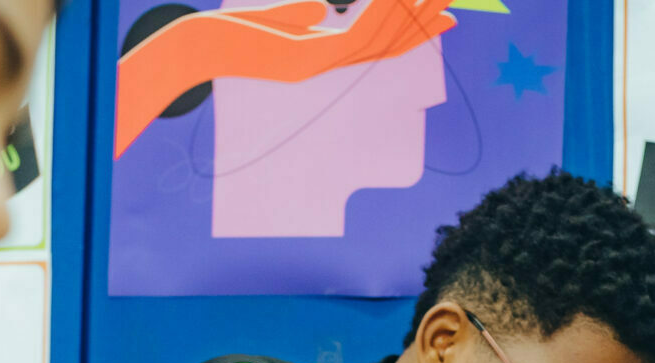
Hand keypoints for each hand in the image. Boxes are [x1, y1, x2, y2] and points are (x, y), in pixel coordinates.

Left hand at [115, 0, 456, 155]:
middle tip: (456, 4)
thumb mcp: (273, 18)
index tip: (446, 17)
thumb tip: (322, 6)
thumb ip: (300, 14)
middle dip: (423, 22)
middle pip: (387, 44)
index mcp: (322, 55)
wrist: (199, 50)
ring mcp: (318, 63)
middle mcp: (326, 64)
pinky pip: (354, 34)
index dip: (414, 33)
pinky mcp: (307, 57)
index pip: (379, 46)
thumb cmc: (229, 33)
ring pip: (378, 39)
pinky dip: (378, 11)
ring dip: (408, 14)